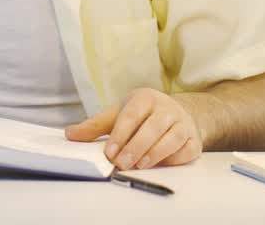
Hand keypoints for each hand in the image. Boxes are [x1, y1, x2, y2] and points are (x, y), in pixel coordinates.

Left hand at [65, 88, 201, 168]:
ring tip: (139, 166)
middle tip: (121, 163)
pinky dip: (175, 158)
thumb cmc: (142, 115)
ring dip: (155, 154)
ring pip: (172, 138)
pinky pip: (187, 149)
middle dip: (136, 147)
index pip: (132, 115)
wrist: (177, 113)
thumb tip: (70, 134)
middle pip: (153, 127)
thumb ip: (95, 126)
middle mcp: (166, 108)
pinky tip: (161, 165)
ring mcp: (182, 123)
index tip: (109, 152)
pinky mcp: (194, 139)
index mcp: (145, 98)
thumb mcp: (117, 114)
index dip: (120, 134)